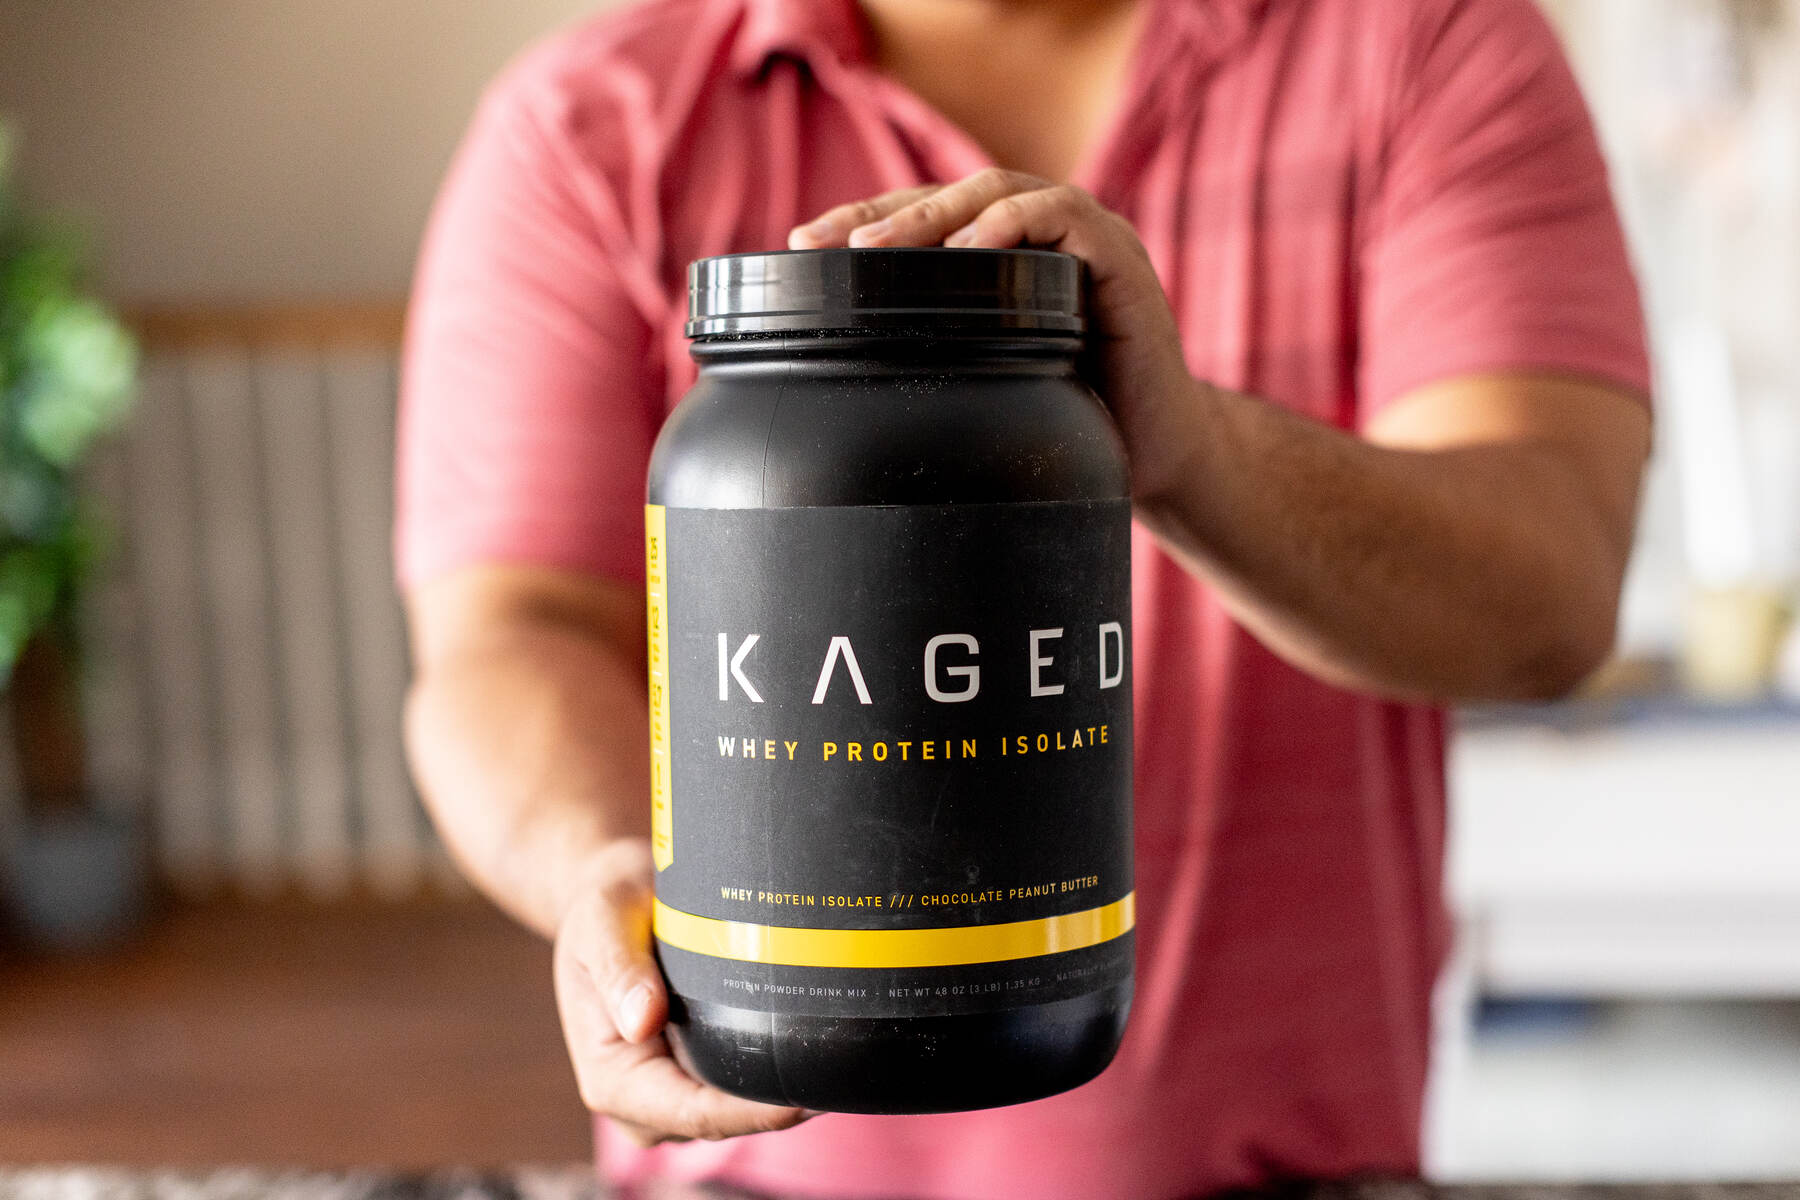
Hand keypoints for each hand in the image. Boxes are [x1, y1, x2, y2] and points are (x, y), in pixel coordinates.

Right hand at [553, 837, 811, 1143]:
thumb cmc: (604, 908)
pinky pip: (738, 1090)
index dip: (752, 1113)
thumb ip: (618, 966)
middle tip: (845, 1072)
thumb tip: (642, 1020)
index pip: (693, 1112)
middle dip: (780, 1104)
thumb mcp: (603, 919)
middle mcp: (639, 1103)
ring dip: (781, 1092)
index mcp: (610, 1079)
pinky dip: (772, 1073)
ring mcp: (667, 1098)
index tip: (806, 1099)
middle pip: (723, 1121)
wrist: (609, 906)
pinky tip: (814, 1049)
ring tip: (839, 1061)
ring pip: (736, 1112)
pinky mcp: (692, 1080)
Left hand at [789, 169, 1203, 505]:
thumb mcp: (989, 387)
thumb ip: (939, 364)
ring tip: (882, 247)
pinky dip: (1015, 226)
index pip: (925, 220)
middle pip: (951, 197)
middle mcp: (1042, 236)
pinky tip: (974, 248)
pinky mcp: (1119, 260)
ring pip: (999, 193)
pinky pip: (1063, 217)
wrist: (1158, 455)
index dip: (863, 222)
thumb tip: (838, 390)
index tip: (799, 247)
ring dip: (937, 214)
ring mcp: (1084, 239)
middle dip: (886, 215)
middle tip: (829, 246)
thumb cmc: (1073, 422)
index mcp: (1005, 257)